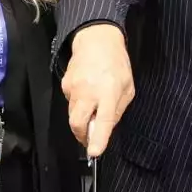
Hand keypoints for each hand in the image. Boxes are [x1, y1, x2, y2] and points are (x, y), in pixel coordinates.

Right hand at [61, 24, 134, 158]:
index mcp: (108, 92)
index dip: (98, 138)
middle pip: (77, 123)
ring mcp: (73, 88)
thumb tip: (106, 129)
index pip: (102, 120)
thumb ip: (117, 110)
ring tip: (93, 104)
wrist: (96, 39)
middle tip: (90, 137)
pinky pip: (70, 102)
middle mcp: (88, 91)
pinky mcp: (64, 85)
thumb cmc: (116, 63)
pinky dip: (78, 103)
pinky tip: (86, 91)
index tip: (94, 152)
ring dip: (82, 117)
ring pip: (73, 114)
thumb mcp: (127, 88)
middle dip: (82, 135)